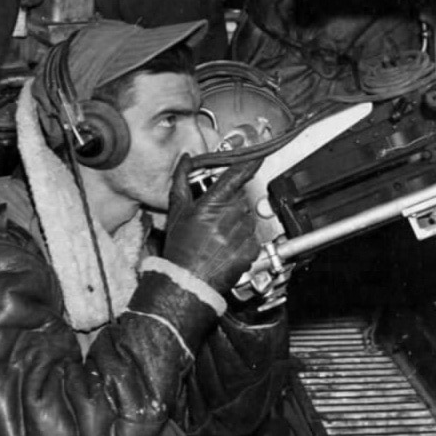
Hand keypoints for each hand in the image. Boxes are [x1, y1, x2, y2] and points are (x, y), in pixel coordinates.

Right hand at [162, 154, 260, 295]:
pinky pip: (253, 237)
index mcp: (211, 205)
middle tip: (215, 215)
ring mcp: (242, 235)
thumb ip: (181, 181)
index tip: (258, 153)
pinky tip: (227, 246)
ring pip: (248, 217)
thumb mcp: (176, 211)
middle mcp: (229, 218)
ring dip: (238, 221)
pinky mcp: (251, 251)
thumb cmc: (180, 249)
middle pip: (241, 198)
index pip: (237, 176)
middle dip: (231, 203)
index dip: (250, 162)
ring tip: (219, 235)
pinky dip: (243, 239)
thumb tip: (186, 160)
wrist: (187, 281)